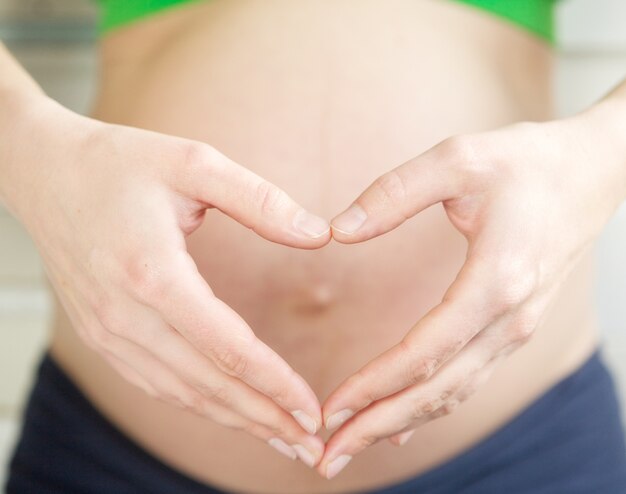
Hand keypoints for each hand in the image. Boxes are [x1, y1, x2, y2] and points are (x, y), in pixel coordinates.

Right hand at [9, 97, 330, 466]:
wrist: (44, 171)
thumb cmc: (121, 163)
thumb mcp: (195, 163)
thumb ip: (260, 201)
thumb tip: (320, 235)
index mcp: (153, 272)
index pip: (227, 348)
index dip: (275, 384)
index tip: (313, 412)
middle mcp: (125, 314)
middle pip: (206, 384)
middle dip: (264, 419)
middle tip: (311, 448)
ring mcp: (107, 330)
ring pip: (180, 393)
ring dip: (234, 420)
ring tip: (280, 439)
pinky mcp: (101, 333)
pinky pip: (155, 382)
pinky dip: (197, 404)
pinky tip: (228, 412)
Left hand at [317, 110, 625, 478]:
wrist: (594, 172)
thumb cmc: (528, 162)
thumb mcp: (458, 158)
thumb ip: (395, 193)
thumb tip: (337, 231)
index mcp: (495, 281)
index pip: (424, 353)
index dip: (373, 385)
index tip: (329, 410)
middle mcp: (508, 319)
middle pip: (436, 391)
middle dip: (377, 425)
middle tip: (326, 457)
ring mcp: (515, 327)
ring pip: (452, 393)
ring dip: (399, 423)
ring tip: (350, 446)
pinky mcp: (511, 325)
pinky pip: (467, 378)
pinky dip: (428, 406)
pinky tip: (398, 423)